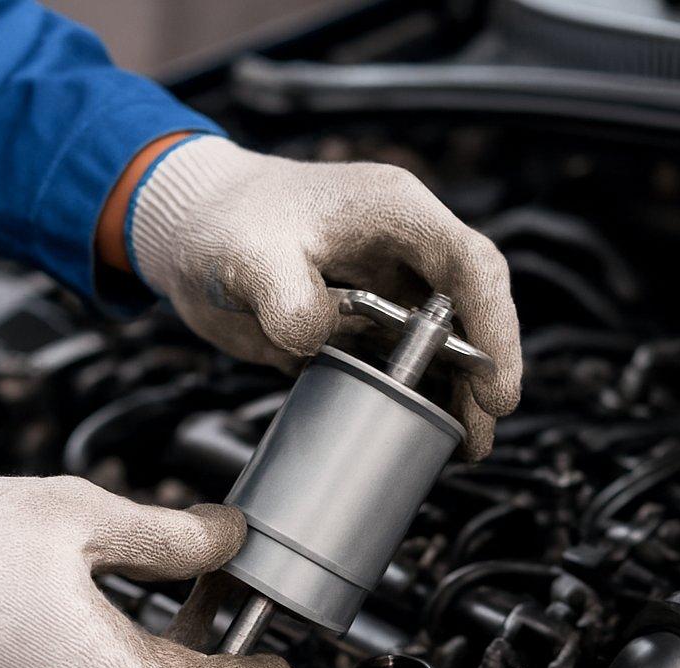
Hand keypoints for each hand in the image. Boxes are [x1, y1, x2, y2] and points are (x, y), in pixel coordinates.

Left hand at [129, 137, 521, 458]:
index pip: (469, 266)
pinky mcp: (359, 321)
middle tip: (482, 428)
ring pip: (443, 339)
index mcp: (393, 211)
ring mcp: (383, 286)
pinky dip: (416, 394)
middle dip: (484, 370)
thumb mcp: (247, 255)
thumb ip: (285, 297)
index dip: (494, 326)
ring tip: (465, 444)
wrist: (184, 230)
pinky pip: (402, 360)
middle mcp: (400, 248)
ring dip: (457, 389)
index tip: (495, 385)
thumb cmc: (218, 220)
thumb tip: (318, 340)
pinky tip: (421, 429)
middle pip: (470, 308)